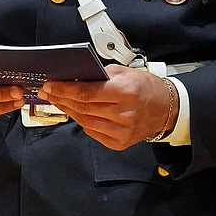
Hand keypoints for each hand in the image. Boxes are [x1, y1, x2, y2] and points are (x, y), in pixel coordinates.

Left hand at [42, 66, 177, 150]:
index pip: (86, 93)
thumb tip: (74, 78)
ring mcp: (122, 131)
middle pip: (83, 107)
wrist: (166, 108)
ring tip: (60, 101)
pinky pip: (92, 132)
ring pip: (84, 121)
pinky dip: (82, 121)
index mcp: (126, 92)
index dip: (65, 89)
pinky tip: (76, 112)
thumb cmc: (145, 87)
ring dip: (69, 110)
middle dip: (62, 98)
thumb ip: (99, 74)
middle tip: (49, 92)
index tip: (51, 85)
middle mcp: (124, 114)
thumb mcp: (124, 72)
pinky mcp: (119, 143)